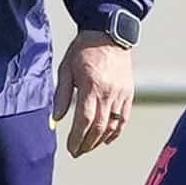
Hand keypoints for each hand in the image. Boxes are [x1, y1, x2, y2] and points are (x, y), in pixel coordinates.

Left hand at [52, 30, 133, 157]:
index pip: (84, 121)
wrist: (109, 32)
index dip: (77, 138)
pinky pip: (124, 118)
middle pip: (99, 127)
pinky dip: (116, 132)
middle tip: (77, 152)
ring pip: (112, 125)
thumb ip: (62, 95)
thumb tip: (57, 118)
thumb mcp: (66, 68)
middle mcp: (108, 92)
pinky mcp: (128, 92)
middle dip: (87, 144)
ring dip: (100, 140)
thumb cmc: (83, 49)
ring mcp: (121, 93)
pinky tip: (106, 139)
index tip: (70, 148)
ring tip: (88, 147)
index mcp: (91, 86)